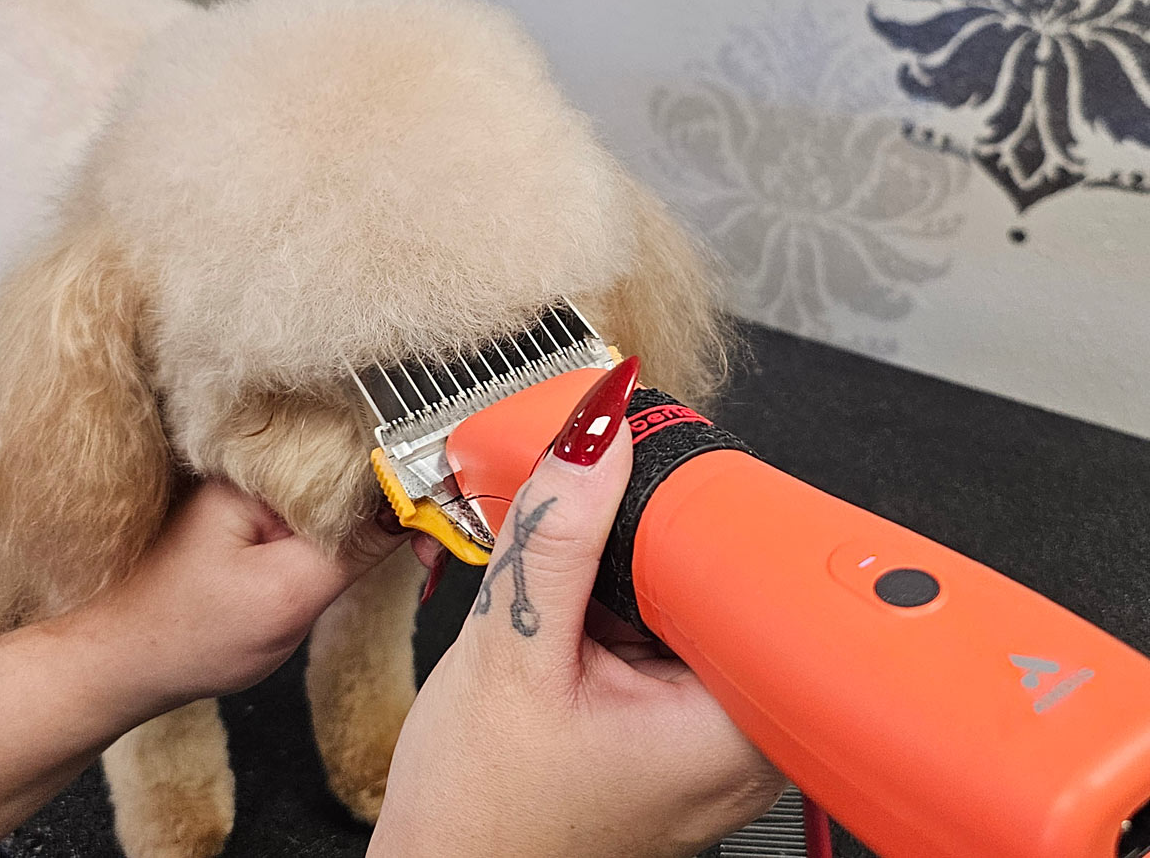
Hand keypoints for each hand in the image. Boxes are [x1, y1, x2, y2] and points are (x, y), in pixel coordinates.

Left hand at [74, 480, 408, 712]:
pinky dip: (360, 524)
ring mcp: (259, 487)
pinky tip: (387, 541)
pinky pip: (327, 503)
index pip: (356, 450)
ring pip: (345, 484)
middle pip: (356, 462)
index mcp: (256, 471)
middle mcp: (257, 466)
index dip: (410, 478)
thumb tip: (416, 507)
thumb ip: (353, 548)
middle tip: (437, 542)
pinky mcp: (261, 511)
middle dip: (406, 495)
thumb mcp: (286, 596)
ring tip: (422, 543)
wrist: (121, 663)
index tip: (445, 515)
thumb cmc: (188, 634)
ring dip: (386, 511)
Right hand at [368, 367, 782, 857]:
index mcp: (732, 734)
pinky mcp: (672, 731)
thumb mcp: (509, 651)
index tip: (662, 475)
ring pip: (695, 607)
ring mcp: (708, 740)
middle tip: (602, 512)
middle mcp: (741, 743)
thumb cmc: (478, 816)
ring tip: (581, 577)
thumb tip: (598, 432)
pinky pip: (668, 638)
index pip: (769, 583)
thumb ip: (558, 533)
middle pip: (732, 588)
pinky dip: (625, 605)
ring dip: (639, 570)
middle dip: (662, 538)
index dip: (716, 515)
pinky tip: (581, 610)